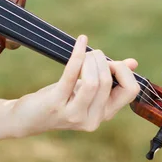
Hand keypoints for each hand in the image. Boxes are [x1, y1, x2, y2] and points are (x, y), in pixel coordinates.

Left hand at [8, 34, 139, 137]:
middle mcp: (93, 119)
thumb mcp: (85, 90)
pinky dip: (77, 55)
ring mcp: (74, 115)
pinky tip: (80, 42)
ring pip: (94, 82)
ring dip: (90, 60)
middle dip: (102, 61)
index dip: (124, 72)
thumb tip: (133, 63)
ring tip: (85, 53)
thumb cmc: (59, 100)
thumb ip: (109, 79)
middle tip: (92, 54)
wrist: (28, 118)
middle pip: (109, 82)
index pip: (131, 92)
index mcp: (104, 115)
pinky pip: (71, 76)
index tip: (111, 63)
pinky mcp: (56, 104)